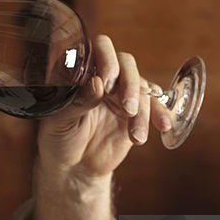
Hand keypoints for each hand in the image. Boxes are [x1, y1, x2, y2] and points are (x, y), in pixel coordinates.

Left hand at [32, 35, 168, 219]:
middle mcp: (101, 79)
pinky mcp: (135, 115)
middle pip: (123, 63)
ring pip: (142, 87)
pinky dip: (159, 117)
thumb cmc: (56, 141)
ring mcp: (121, 96)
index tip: (101, 81)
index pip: (95, 49)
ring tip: (135, 132)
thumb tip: (94, 84)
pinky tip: (162, 130)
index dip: (102, 59)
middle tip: (123, 104)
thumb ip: (77, 101)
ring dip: (142, 106)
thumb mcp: (60, 122)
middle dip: (127, 83)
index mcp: (78, 74)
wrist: (71, 170)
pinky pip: (154, 108)